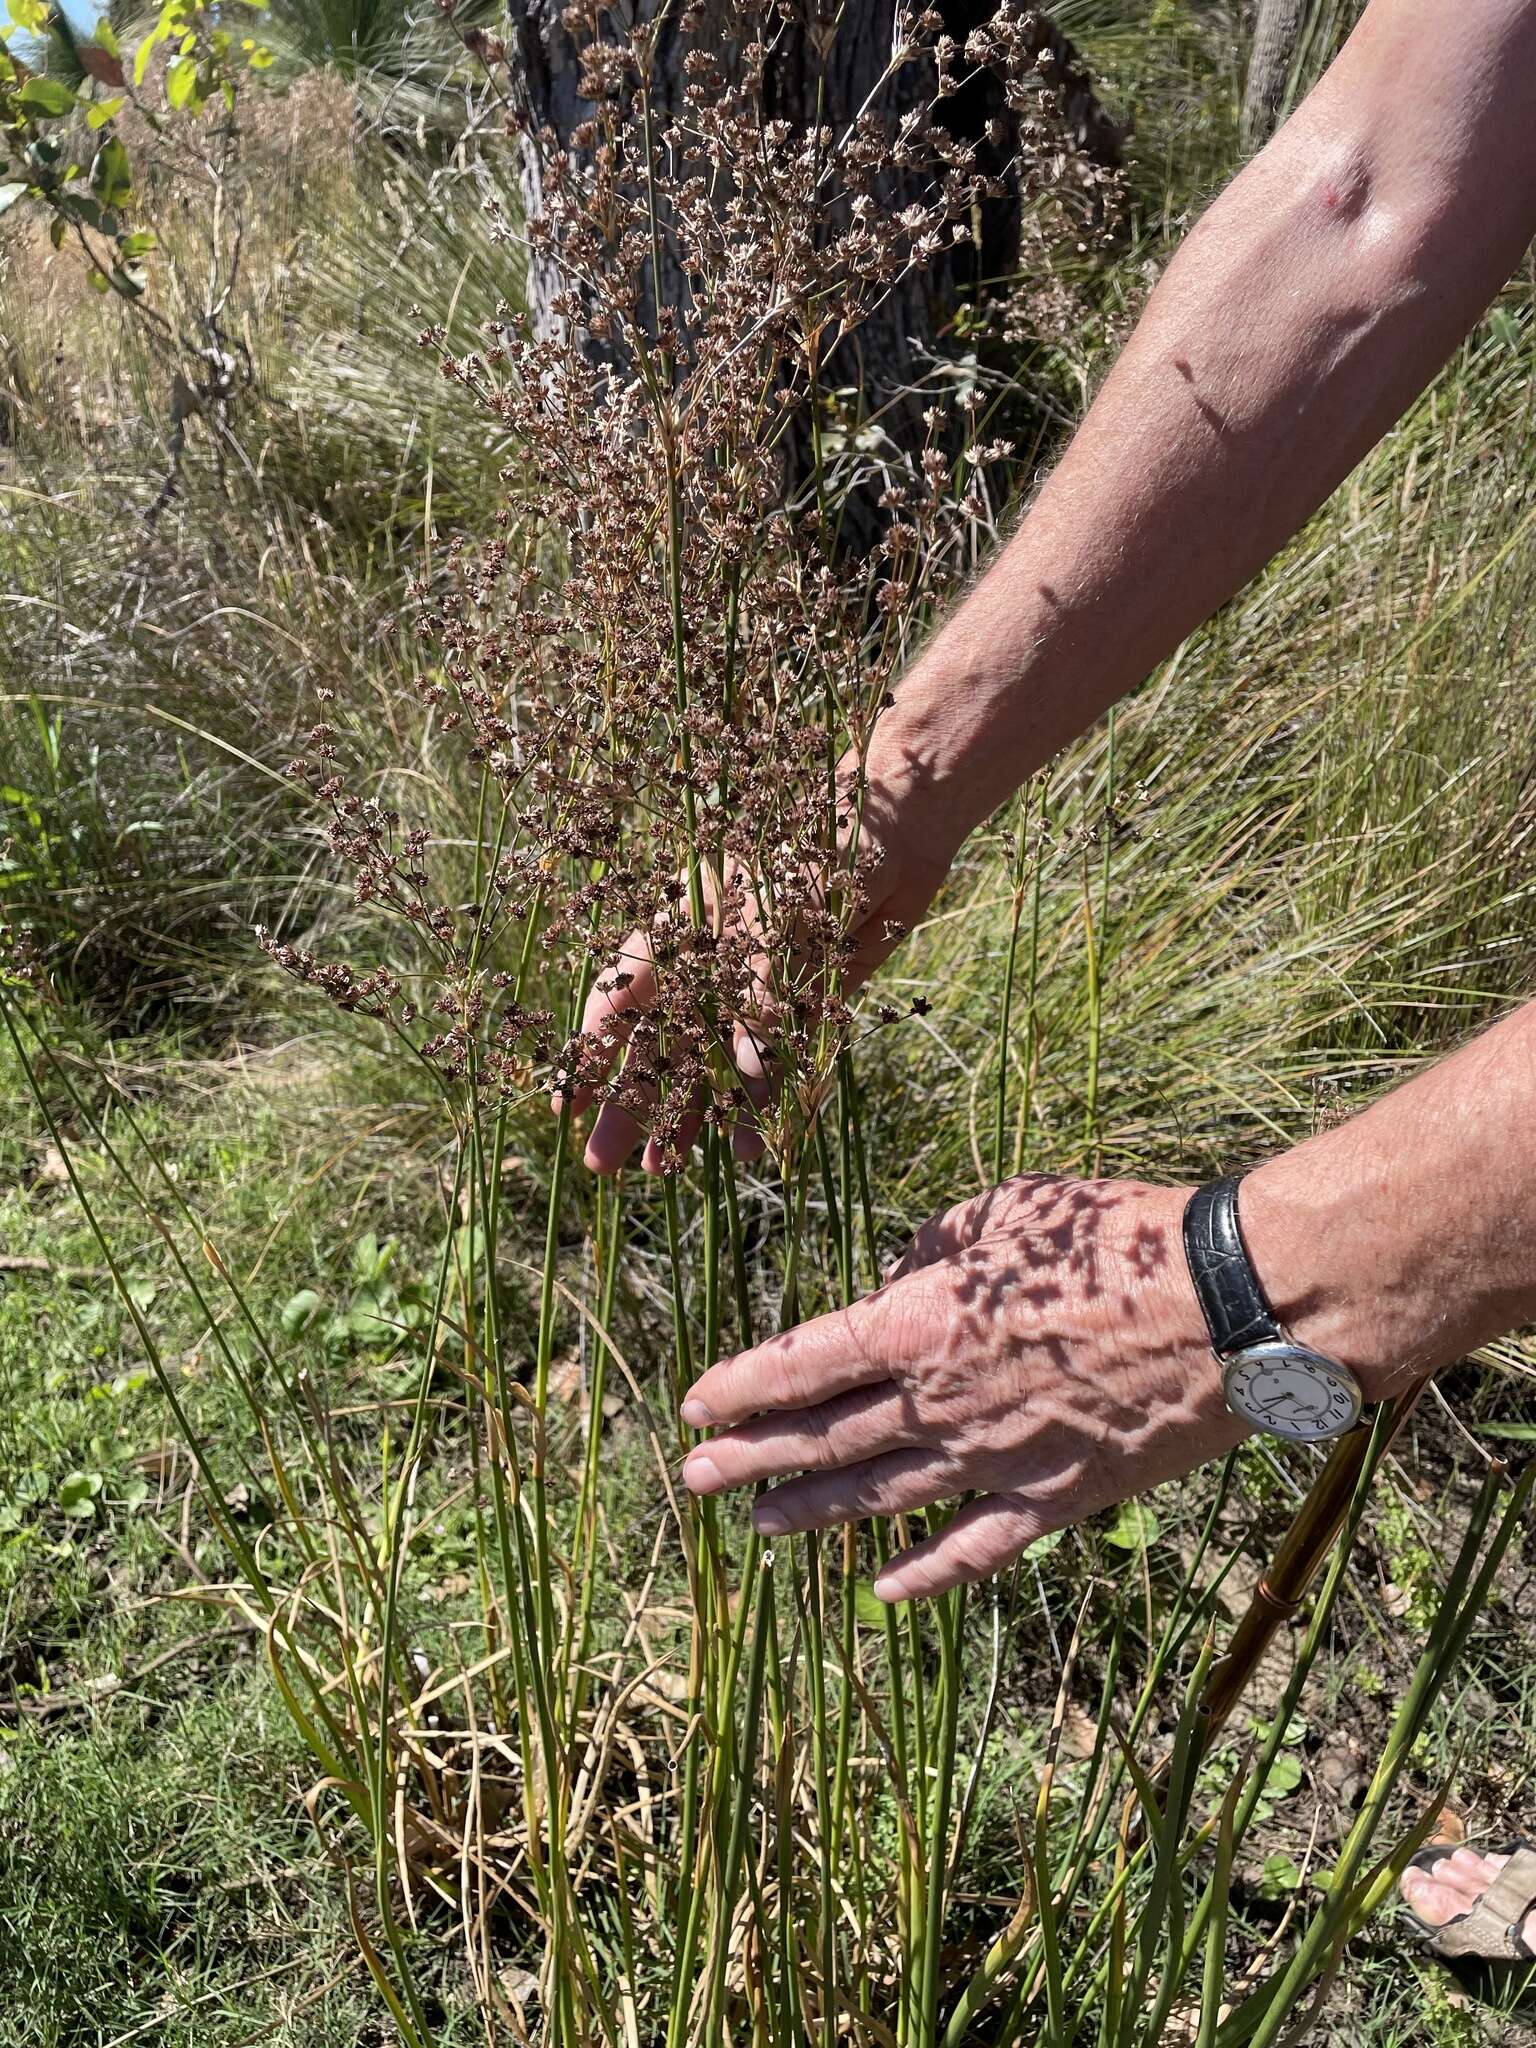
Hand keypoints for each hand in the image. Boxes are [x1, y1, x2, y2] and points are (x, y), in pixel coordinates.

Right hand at [563, 760, 962, 1174]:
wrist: (897, 825)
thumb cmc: (818, 845)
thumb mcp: (774, 913)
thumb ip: (758, 988)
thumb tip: (746, 1069)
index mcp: (679, 931)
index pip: (619, 998)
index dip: (590, 1053)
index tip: (565, 1103)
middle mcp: (710, 968)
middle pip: (658, 1045)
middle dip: (629, 1104)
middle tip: (602, 1163)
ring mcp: (756, 992)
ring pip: (711, 1068)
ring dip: (688, 1117)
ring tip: (663, 1171)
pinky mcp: (805, 1008)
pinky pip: (776, 1069)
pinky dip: (761, 1108)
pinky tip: (746, 1148)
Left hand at [679, 1174, 1247, 1599]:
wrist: (1227, 1305)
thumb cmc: (1115, 1238)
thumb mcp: (1007, 1209)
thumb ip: (932, 1246)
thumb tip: (896, 1280)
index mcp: (919, 1324)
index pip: (801, 1363)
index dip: (740, 1388)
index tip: (694, 1408)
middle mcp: (940, 1403)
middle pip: (822, 1437)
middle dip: (750, 1457)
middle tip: (694, 1478)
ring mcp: (995, 1461)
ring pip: (879, 1497)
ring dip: (812, 1511)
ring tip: (758, 1525)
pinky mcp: (1055, 1500)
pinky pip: (973, 1549)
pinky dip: (923, 1574)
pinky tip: (880, 1590)